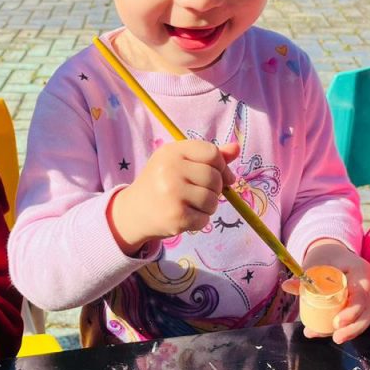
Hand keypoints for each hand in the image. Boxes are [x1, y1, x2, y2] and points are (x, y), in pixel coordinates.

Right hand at [107, 140, 238, 254]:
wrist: (133, 211)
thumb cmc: (161, 183)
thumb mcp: (180, 163)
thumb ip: (208, 156)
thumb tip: (236, 148)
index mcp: (172, 151)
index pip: (212, 153)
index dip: (222, 166)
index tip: (222, 176)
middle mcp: (170, 169)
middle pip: (215, 178)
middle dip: (215, 189)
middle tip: (199, 193)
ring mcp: (172, 193)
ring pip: (212, 200)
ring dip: (208, 206)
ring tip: (191, 205)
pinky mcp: (176, 216)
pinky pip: (204, 219)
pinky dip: (199, 221)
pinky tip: (184, 216)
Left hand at [282, 239, 369, 343]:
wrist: (336, 254)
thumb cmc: (328, 258)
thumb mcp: (316, 264)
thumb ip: (304, 277)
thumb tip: (287, 286)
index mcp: (361, 271)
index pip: (361, 294)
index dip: (352, 311)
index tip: (337, 323)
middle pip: (368, 311)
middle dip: (353, 328)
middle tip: (336, 338)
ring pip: (366, 318)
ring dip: (349, 332)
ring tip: (330, 337)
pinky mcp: (366, 304)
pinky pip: (360, 318)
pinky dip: (347, 328)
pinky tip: (329, 334)